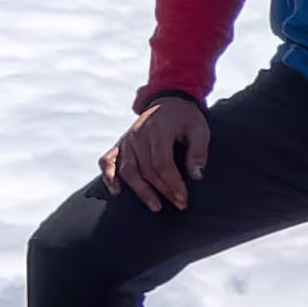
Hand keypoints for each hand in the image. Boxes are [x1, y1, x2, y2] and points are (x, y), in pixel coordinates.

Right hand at [102, 93, 208, 209]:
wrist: (168, 101)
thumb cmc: (186, 118)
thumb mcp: (199, 128)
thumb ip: (198, 150)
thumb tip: (196, 175)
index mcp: (158, 130)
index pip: (163, 164)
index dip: (172, 184)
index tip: (183, 198)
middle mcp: (139, 135)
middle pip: (146, 170)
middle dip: (162, 191)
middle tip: (177, 205)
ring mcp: (127, 139)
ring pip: (127, 169)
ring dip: (140, 190)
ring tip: (155, 205)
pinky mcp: (120, 143)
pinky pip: (107, 160)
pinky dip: (108, 175)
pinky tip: (116, 190)